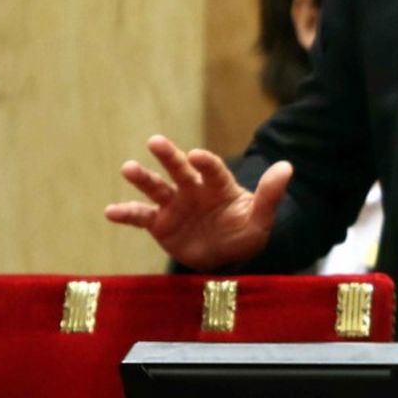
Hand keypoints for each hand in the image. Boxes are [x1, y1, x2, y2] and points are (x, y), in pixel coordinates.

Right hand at [104, 135, 290, 270]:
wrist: (226, 256)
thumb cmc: (245, 232)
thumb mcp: (261, 217)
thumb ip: (270, 194)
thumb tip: (287, 166)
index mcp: (218, 185)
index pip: (212, 170)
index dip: (205, 162)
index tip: (196, 156)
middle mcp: (193, 190)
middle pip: (180, 170)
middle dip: (168, 156)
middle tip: (155, 141)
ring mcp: (174, 205)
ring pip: (156, 188)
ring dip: (142, 178)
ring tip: (128, 168)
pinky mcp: (159, 223)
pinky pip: (140, 216)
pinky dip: (126, 213)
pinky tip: (110, 211)